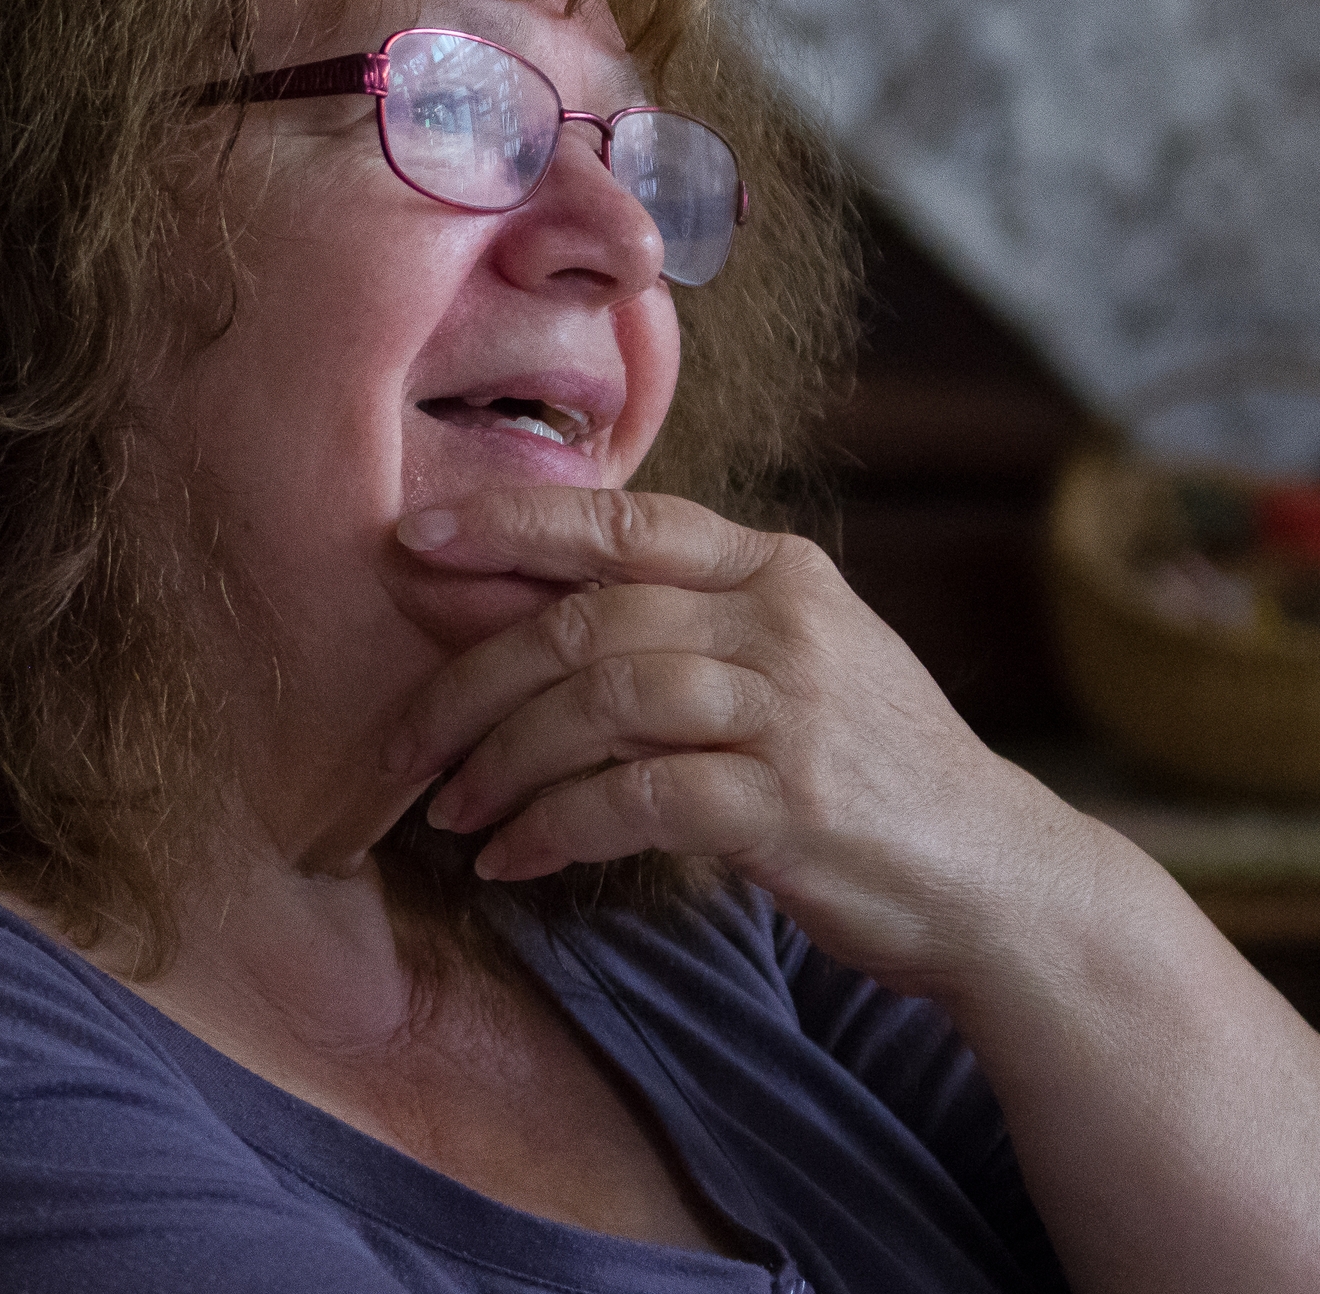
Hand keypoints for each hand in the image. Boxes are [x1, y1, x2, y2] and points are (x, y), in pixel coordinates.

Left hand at [390, 486, 1096, 994]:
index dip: (509, 522)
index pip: (623, 517)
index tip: (411, 535)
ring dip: (502, 762)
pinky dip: (554, 828)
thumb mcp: (784, 662)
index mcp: (774, 568)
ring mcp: (795, 709)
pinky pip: (635, 799)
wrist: (994, 879)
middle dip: (470, 681)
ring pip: (600, 702)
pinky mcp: (792, 804)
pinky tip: (514, 859)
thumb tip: (508, 606)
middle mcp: (784, 621)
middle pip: (586, 620)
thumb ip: (674, 622)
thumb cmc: (858, 768)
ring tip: (451, 814)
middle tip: (401, 745)